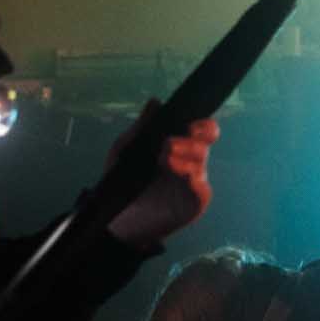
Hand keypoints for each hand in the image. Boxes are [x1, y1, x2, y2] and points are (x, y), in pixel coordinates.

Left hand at [106, 100, 216, 246]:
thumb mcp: (126, 150)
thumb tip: (156, 101)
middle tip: (172, 141)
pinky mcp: (193, 205)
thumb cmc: (122, 183)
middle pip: (206, 142)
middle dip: (194, 136)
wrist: (114, 219)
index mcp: (178, 148)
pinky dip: (193, 179)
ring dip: (184, 155)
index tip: (190, 122)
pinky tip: (180, 174)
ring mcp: (192, 184)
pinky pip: (202, 189)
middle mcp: (189, 163)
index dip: (202, 123)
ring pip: (201, 162)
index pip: (201, 131)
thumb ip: (141, 127)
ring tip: (163, 158)